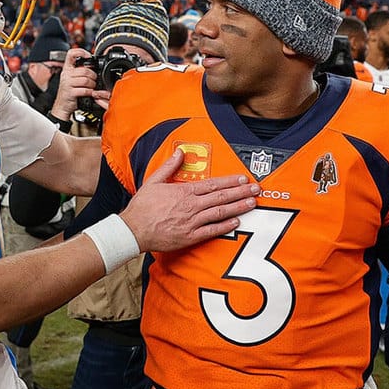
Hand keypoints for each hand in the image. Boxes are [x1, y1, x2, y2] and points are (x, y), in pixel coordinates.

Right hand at [50, 48, 98, 119]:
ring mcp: (67, 83)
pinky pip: (85, 90)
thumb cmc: (69, 92)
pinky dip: (90, 92)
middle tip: (94, 80)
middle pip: (84, 70)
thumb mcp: (72, 79)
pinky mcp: (70, 92)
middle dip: (93, 76)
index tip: (88, 56)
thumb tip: (92, 66)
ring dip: (92, 84)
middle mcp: (66, 75)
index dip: (81, 52)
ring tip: (91, 87)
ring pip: (86, 80)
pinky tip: (89, 93)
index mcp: (67, 69)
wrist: (62, 106)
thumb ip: (80, 71)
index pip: (71, 54)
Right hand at [120, 148, 258, 251]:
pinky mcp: (190, 236)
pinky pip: (212, 230)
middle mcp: (191, 206)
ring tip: (252, 203)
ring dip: (238, 207)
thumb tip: (180, 152)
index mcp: (184, 191)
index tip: (242, 178)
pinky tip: (236, 221)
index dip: (229, 181)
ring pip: (220, 212)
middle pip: (221, 197)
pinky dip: (225, 226)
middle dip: (240, 192)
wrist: (133, 230)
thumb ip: (169, 166)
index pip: (212, 184)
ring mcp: (192, 222)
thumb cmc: (142, 207)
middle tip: (255, 189)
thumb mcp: (153, 181)